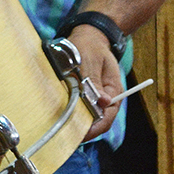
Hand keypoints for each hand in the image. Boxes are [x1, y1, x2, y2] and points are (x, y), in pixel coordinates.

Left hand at [69, 24, 124, 140]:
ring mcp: (95, 97)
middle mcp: (106, 98)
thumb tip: (105, 103)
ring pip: (87, 116)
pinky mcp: (84, 94)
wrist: (87, 37)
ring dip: (75, 122)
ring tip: (59, 128)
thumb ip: (96, 82)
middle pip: (96, 121)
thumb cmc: (90, 48)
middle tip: (64, 135)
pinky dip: (71, 112)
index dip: (94, 128)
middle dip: (82, 129)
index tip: (80, 134)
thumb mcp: (92, 61)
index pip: (107, 118)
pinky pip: (79, 107)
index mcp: (114, 92)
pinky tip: (59, 115)